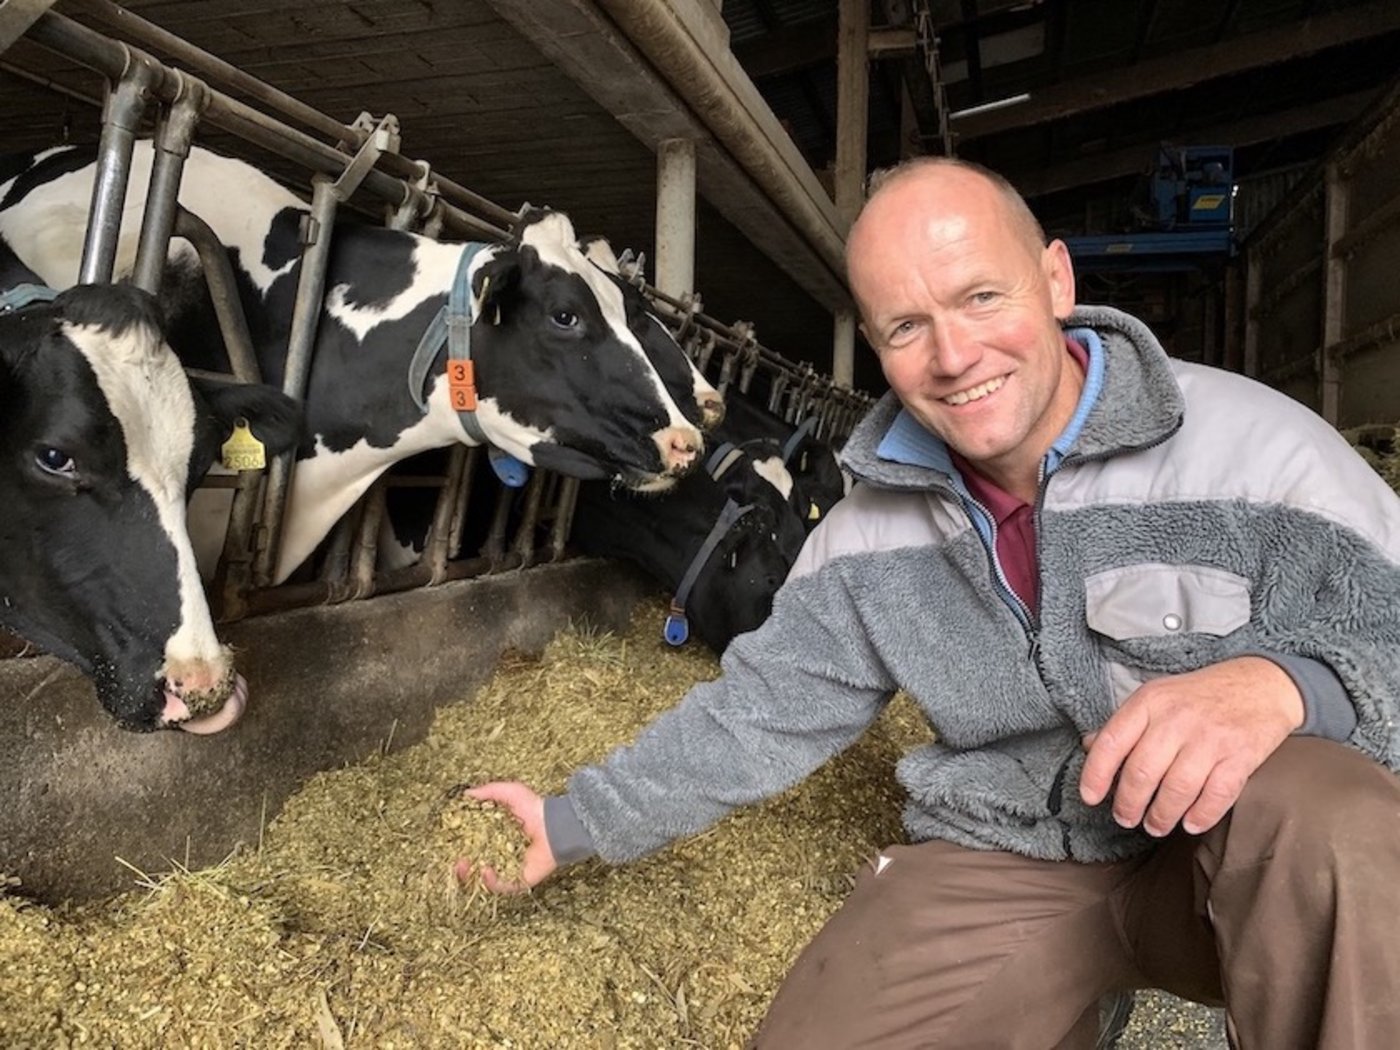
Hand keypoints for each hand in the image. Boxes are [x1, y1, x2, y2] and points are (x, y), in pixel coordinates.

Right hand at [453, 781, 558, 893]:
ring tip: (464, 867)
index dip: (459, 846)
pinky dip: (491, 882)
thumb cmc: (534, 807)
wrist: (557, 825)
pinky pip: (502, 886)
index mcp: (496, 836)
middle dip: (461, 867)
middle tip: (456, 862)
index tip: (450, 844)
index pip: (472, 845)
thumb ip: (488, 792)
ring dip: (470, 877)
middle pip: (474, 866)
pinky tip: (485, 870)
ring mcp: (509, 868)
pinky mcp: (519, 880)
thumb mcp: (510, 792)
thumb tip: (465, 794)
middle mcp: (500, 854)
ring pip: (484, 879)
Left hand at [1079, 656, 1304, 836]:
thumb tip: (1088, 747)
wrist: (1261, 684)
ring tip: (1155, 825)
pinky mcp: (1241, 756)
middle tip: (1126, 818)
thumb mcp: (1157, 697)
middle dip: (1128, 804)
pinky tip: (1190, 823)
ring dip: (1161, 816)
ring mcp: (1211, 737)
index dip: (1095, 774)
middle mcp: (1177, 718)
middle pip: (1142, 772)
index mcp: (1150, 701)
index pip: (1112, 742)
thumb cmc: (1200, 696)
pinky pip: (1216, 795)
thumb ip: (1124, 724)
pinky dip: (1201, 816)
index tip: (1090, 798)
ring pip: (1177, 789)